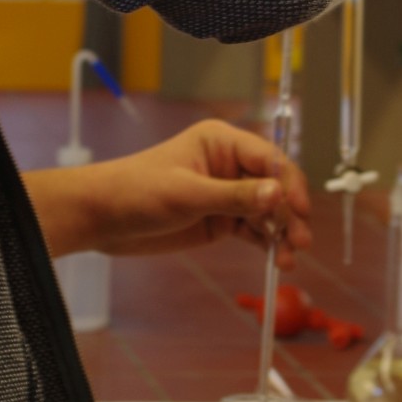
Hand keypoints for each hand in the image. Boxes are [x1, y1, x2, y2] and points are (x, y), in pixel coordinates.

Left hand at [24, 120, 310, 268]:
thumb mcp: (187, 194)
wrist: (102, 217)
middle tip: (299, 241)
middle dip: (289, 213)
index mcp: (221, 142)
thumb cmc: (136, 191)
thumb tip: (277, 194)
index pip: (269, 158)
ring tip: (287, 259)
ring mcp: (225, 194)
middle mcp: (229, 165)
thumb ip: (235, 196)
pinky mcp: (219, 220)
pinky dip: (266, 243)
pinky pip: (252, 229)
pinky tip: (276, 258)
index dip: (289, 183)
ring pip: (267, 211)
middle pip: (274, 186)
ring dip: (281, 233)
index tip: (299, 210)